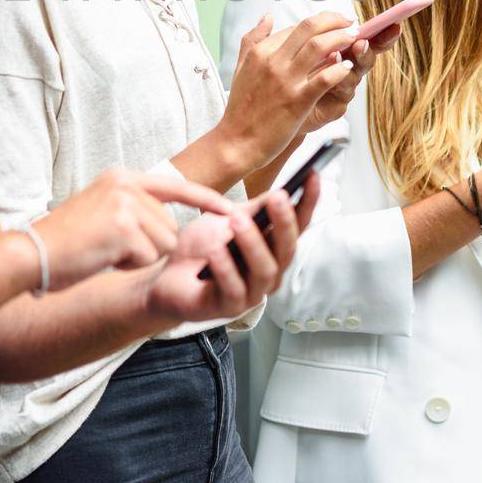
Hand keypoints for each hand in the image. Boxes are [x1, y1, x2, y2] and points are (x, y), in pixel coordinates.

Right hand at [33, 170, 235, 291]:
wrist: (31, 254)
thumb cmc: (65, 243)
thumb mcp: (102, 211)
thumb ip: (134, 210)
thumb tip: (171, 230)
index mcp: (122, 177)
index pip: (177, 187)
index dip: (207, 201)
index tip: (232, 210)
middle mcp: (126, 184)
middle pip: (170, 226)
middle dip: (148, 247)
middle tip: (110, 248)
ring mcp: (125, 203)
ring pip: (162, 244)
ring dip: (138, 258)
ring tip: (104, 252)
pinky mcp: (123, 226)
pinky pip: (147, 257)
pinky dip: (127, 266)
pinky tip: (102, 259)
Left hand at [143, 179, 320, 322]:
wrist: (167, 278)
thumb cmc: (201, 248)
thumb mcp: (227, 220)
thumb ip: (254, 209)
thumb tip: (282, 191)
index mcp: (272, 249)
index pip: (298, 226)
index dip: (308, 202)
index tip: (313, 175)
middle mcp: (269, 272)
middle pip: (286, 249)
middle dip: (284, 222)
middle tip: (278, 197)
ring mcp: (252, 292)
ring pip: (264, 270)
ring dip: (253, 243)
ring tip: (238, 221)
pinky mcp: (228, 307)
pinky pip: (233, 288)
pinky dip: (226, 268)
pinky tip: (216, 250)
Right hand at [216, 13, 361, 173]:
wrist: (237, 141)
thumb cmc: (241, 108)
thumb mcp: (241, 67)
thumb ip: (253, 39)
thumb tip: (267, 15)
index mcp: (261, 52)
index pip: (296, 28)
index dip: (319, 23)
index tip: (333, 25)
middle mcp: (273, 61)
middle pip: (310, 28)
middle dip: (335, 21)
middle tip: (349, 23)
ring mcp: (286, 81)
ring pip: (319, 47)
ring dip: (341, 39)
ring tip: (353, 39)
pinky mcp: (298, 101)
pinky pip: (324, 79)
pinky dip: (339, 69)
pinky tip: (346, 67)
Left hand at [301, 23, 401, 133]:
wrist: (281, 108)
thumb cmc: (293, 77)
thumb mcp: (302, 49)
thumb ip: (314, 34)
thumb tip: (332, 17)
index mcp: (344, 52)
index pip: (368, 41)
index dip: (383, 35)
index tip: (395, 25)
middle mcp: (347, 70)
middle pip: (365, 58)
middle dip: (367, 49)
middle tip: (362, 42)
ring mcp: (343, 89)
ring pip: (353, 76)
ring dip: (347, 66)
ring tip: (338, 54)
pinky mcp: (335, 107)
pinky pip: (341, 95)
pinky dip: (337, 81)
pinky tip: (331, 71)